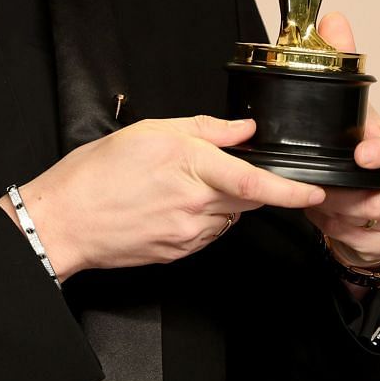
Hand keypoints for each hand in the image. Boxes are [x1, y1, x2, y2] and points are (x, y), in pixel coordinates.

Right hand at [2, 115, 325, 279]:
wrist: (64, 221)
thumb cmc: (95, 174)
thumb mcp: (148, 132)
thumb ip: (202, 129)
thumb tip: (242, 129)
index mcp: (188, 165)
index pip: (254, 180)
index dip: (291, 190)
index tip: (316, 192)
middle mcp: (194, 203)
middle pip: (249, 198)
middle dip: (256, 187)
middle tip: (223, 173)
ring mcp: (188, 233)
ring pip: (229, 215)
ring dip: (223, 200)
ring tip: (181, 186)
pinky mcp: (179, 252)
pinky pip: (209, 233)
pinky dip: (205, 217)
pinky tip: (174, 206)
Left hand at [304, 12, 379, 265]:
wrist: (368, 203)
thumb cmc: (364, 154)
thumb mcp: (354, 111)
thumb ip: (344, 62)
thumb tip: (334, 20)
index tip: (360, 155)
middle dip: (348, 198)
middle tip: (321, 193)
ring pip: (375, 224)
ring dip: (341, 218)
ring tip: (322, 206)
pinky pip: (372, 243)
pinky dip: (346, 236)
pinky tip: (334, 224)